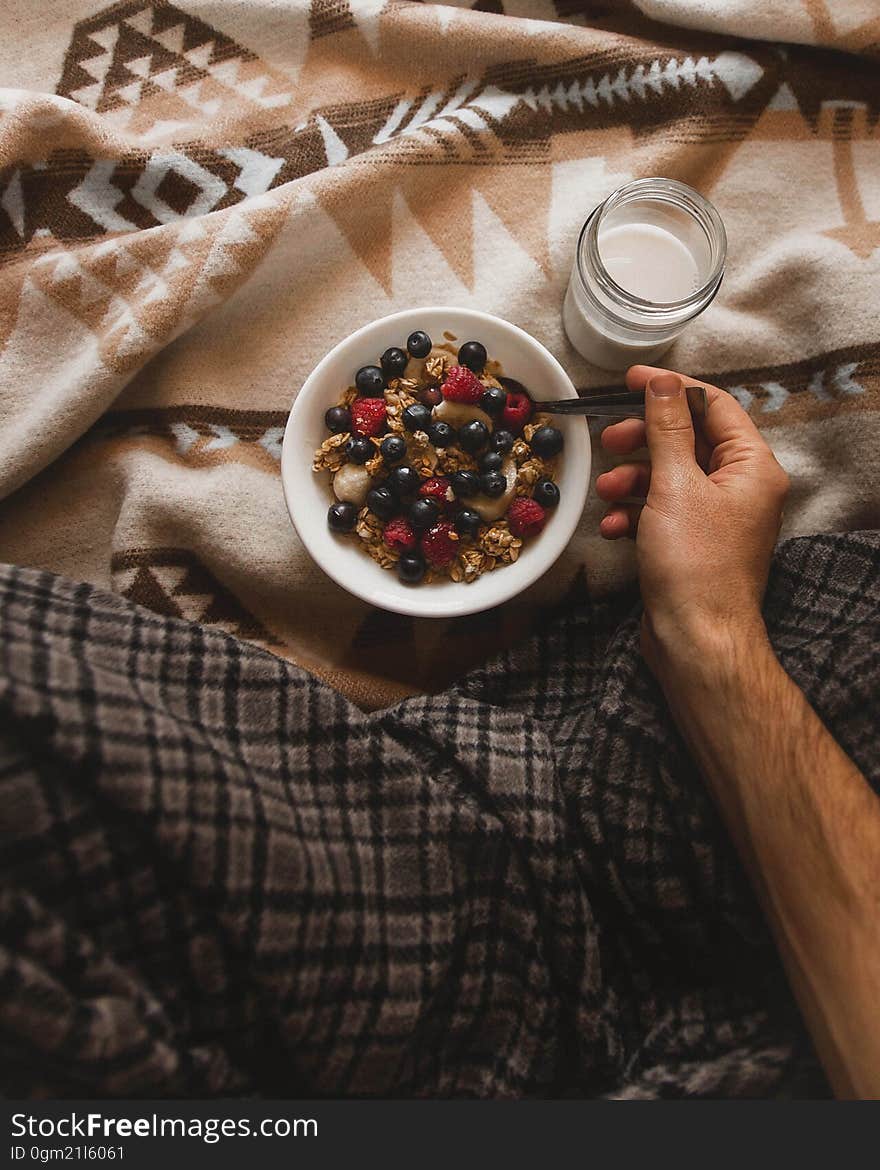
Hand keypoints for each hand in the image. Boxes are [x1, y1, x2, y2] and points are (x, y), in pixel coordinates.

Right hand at [595, 365, 789, 670]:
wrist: (696, 639)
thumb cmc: (696, 566)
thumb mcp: (676, 485)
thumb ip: (667, 428)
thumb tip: (662, 383)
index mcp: (752, 466)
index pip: (714, 406)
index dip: (671, 389)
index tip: (630, 381)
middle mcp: (741, 488)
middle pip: (688, 440)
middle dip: (643, 440)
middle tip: (609, 439)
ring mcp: (717, 517)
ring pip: (670, 477)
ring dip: (632, 479)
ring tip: (607, 490)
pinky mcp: (693, 543)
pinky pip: (662, 511)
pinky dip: (635, 513)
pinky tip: (614, 527)